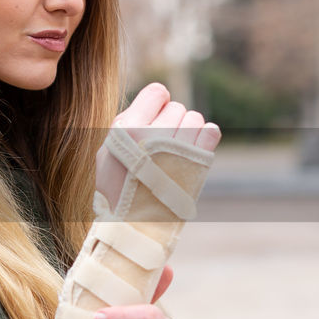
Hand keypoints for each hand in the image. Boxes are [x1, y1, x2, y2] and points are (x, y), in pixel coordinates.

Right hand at [95, 83, 221, 208]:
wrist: (133, 226)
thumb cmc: (118, 190)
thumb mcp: (107, 152)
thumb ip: (128, 121)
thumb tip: (158, 96)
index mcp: (128, 127)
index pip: (157, 92)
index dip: (158, 104)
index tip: (155, 121)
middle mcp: (152, 133)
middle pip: (177, 107)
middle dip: (173, 122)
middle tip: (165, 146)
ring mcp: (177, 146)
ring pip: (195, 119)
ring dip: (190, 132)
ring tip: (179, 152)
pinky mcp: (197, 161)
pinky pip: (211, 132)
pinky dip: (207, 138)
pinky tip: (197, 151)